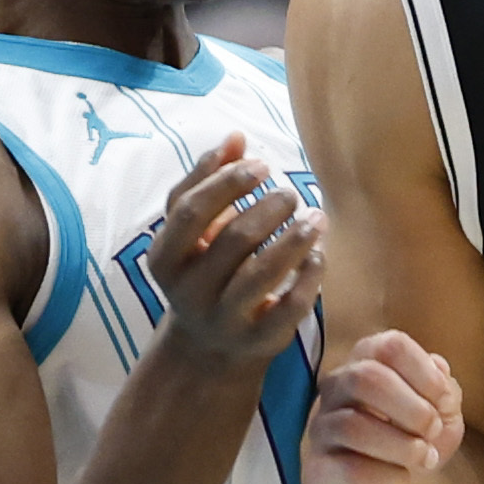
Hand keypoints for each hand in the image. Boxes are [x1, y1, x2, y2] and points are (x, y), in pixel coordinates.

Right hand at [145, 134, 324, 368]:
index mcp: (165, 258)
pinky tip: (318, 255)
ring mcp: (223, 320)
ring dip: (295, 239)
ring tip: (317, 217)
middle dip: (269, 210)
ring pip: (262, 275)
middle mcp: (188, 292)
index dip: (227, 183)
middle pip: (233, 240)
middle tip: (291, 194)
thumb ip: (208, 181)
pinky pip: (290, 307)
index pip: (190, 212)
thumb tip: (235, 136)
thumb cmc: (203, 269)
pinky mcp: (258, 341)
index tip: (263, 165)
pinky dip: (309, 277)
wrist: (207, 347)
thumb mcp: (195, 231)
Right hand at [307, 329, 464, 483]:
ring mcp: (322, 427)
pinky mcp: (319, 468)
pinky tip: (401, 480)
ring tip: (424, 458)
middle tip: (434, 431)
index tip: (445, 402)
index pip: (391, 346)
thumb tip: (439, 368)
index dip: (425, 372)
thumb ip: (445, 389)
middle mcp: (336, 387)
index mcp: (367, 361)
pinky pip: (349, 469)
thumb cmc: (412, 439)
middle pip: (366, 378)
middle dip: (412, 409)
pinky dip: (387, 477)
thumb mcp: (442, 413)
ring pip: (353, 426)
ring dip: (402, 445)